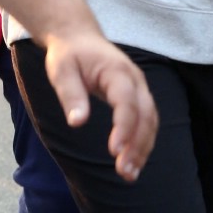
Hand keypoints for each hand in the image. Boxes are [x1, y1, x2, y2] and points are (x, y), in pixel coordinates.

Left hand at [43, 32, 157, 180]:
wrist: (80, 37)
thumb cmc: (69, 55)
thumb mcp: (62, 71)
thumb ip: (71, 95)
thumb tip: (77, 123)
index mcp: (117, 71)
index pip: (126, 101)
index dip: (124, 127)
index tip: (114, 151)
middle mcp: (135, 79)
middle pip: (145, 114)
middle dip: (138, 144)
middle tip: (124, 172)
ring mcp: (140, 88)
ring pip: (151, 121)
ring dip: (143, 148)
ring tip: (129, 174)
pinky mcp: (138, 97)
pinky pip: (147, 121)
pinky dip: (143, 142)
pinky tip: (133, 162)